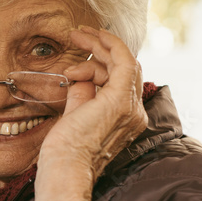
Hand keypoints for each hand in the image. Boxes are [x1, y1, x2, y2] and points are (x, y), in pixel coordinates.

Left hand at [35, 26, 147, 200]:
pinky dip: (109, 45)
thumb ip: (83, 94)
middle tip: (78, 34)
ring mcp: (131, 106)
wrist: (65, 166)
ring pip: (122, 62)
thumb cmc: (65, 150)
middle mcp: (135, 113)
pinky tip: (93, 36)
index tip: (82, 49)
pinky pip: (122, 61)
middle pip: (125, 68)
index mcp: (127, 119)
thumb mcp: (76, 115)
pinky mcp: (120, 99)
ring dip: (99, 44)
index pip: (121, 81)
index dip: (103, 62)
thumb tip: (81, 76)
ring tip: (75, 36)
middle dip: (101, 47)